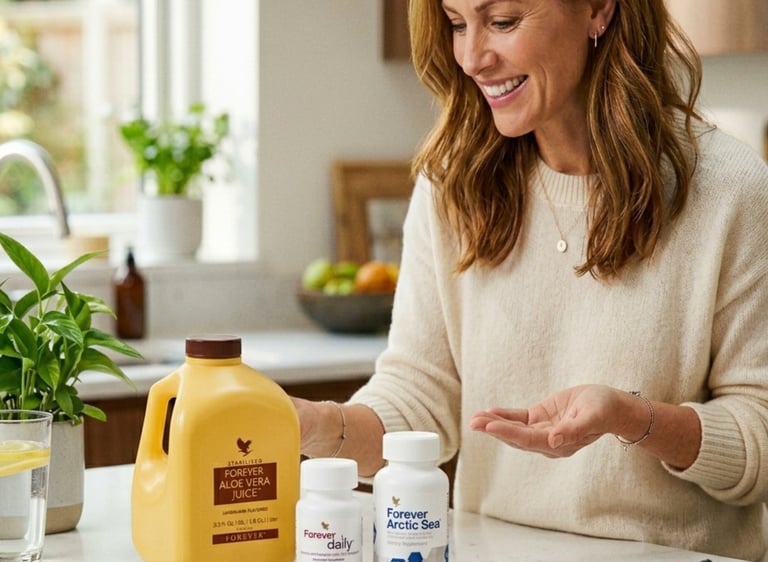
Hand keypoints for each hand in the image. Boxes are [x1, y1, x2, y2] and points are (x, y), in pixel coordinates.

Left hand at [469, 384, 623, 457]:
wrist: (612, 405)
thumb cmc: (605, 410)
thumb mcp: (593, 416)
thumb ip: (574, 430)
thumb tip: (554, 442)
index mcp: (560, 444)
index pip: (528, 440)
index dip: (508, 433)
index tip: (490, 426)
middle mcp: (548, 441)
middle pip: (516, 437)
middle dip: (494, 429)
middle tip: (473, 422)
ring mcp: (543, 430)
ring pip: (514, 428)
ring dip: (494, 423)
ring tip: (474, 419)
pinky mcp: (541, 418)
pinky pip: (519, 418)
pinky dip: (504, 415)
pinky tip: (489, 412)